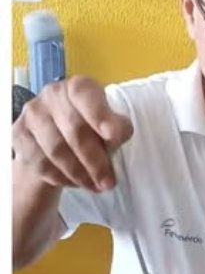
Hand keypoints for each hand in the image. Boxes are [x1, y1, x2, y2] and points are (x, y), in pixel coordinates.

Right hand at [12, 76, 131, 192]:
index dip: (100, 115)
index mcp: (79, 87)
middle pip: (74, 130)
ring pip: (56, 150)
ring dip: (79, 173)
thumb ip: (117, 128)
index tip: (114, 136)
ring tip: (96, 186)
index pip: (85, 95)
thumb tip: (116, 136)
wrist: (57, 140)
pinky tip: (76, 183)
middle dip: (95, 161)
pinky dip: (62, 177)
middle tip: (109, 182)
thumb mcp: (110, 126)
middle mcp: (52, 95)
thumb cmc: (92, 129)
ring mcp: (32, 114)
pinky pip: (41, 162)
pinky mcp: (19, 135)